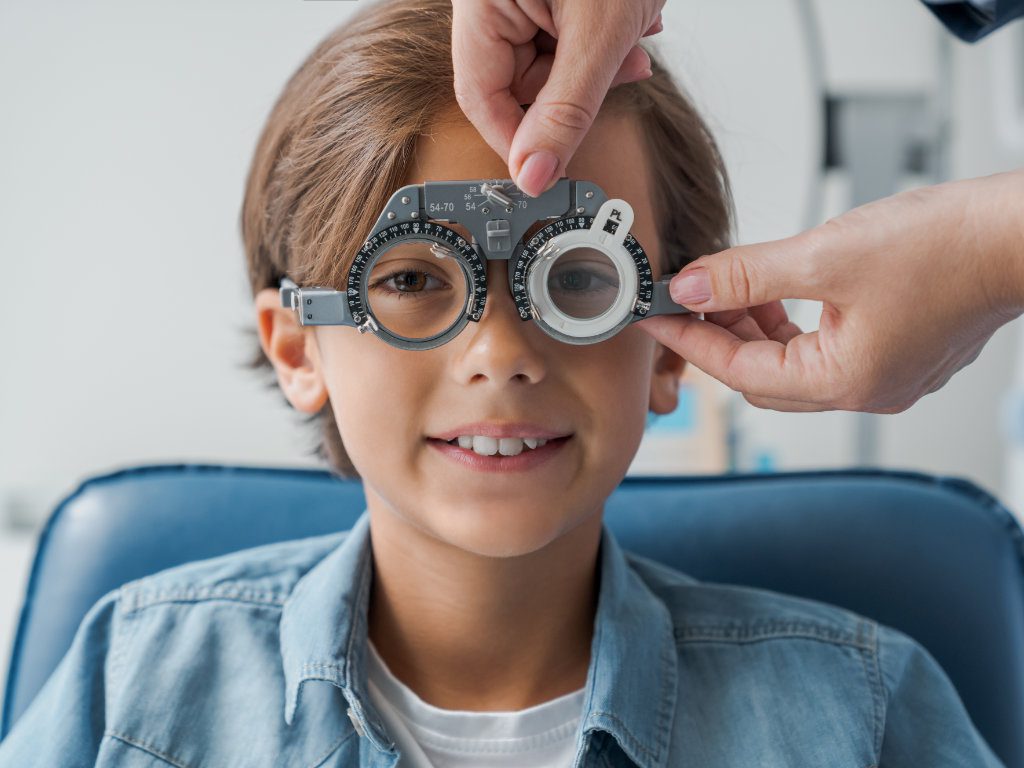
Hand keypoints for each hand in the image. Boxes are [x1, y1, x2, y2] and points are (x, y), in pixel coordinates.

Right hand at [451, 0, 665, 196]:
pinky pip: (562, 35)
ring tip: (633, 38)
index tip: (548, 167)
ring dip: (595, 65)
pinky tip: (629, 24)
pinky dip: (599, 40)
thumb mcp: (601, 34)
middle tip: (620, 76)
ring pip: (545, 61)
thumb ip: (567, 110)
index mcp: (482, 0)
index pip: (480, 96)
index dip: (517, 138)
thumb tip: (535, 172)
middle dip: (574, 89)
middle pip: (516, 81)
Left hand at [638, 170, 1023, 412]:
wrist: (1019, 235)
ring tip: (731, 286)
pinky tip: (779, 289)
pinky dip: (790, 324)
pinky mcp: (896, 350)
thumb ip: (746, 275)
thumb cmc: (946, 248)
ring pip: (792, 362)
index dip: (689, 340)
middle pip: (761, 376)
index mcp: (842, 381)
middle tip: (688, 300)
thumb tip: (690, 287)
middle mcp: (862, 388)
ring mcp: (882, 374)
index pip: (738, 372)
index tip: (655, 316)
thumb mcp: (825, 256)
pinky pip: (822, 348)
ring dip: (755, 328)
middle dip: (719, 337)